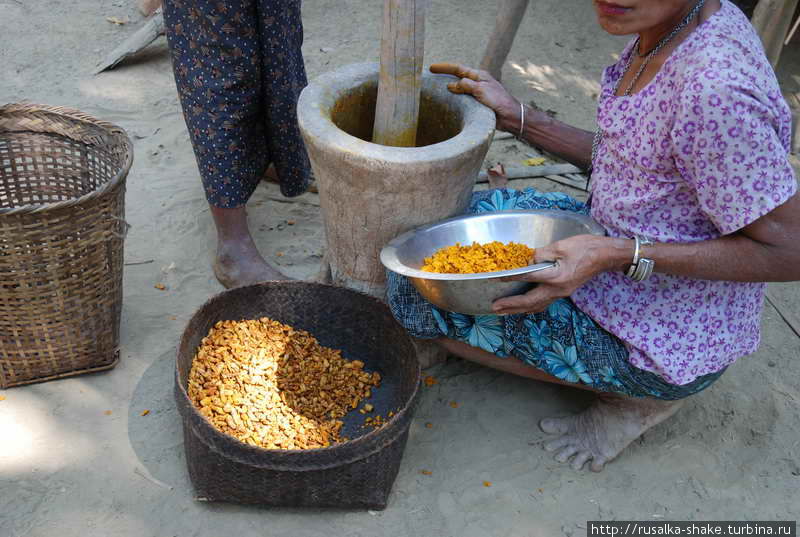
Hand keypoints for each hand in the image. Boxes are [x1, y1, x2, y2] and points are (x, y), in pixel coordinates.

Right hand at [429, 62, 520, 132]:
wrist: (509, 116)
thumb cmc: (498, 100)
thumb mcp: (480, 89)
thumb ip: (465, 85)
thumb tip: (450, 85)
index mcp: (478, 76)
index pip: (458, 69)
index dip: (444, 68)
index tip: (432, 68)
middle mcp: (476, 83)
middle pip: (456, 77)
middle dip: (444, 76)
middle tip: (430, 77)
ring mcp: (476, 94)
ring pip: (458, 89)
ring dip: (447, 89)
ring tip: (434, 90)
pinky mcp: (476, 105)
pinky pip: (462, 100)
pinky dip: (453, 100)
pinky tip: (446, 104)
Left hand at [492, 235, 624, 314]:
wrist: (606, 256)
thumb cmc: (585, 248)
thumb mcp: (561, 246)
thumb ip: (541, 254)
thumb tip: (525, 259)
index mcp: (555, 276)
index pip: (528, 277)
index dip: (511, 278)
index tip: (497, 279)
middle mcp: (557, 289)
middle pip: (530, 301)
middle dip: (511, 305)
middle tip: (494, 308)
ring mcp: (561, 293)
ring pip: (537, 306)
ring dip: (519, 309)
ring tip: (504, 311)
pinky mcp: (564, 292)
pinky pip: (544, 303)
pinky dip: (531, 306)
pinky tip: (524, 307)